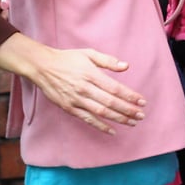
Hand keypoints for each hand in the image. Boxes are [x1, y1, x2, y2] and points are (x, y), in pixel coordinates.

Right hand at [0, 34, 145, 133]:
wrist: (42, 66)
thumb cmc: (67, 59)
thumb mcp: (87, 54)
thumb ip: (107, 60)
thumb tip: (126, 66)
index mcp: (90, 73)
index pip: (115, 87)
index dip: (130, 96)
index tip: (142, 102)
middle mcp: (84, 88)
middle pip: (110, 102)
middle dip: (128, 110)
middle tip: (141, 115)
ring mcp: (76, 99)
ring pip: (101, 112)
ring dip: (118, 119)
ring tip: (132, 123)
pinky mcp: (69, 107)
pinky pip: (87, 119)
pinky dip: (100, 126)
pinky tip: (112, 130)